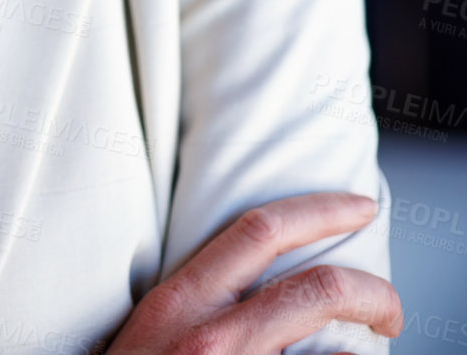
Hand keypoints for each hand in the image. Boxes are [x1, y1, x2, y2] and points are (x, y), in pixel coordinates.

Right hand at [109, 191, 400, 354]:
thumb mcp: (153, 325)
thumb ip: (197, 297)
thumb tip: (254, 280)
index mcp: (180, 299)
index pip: (260, 229)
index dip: (320, 209)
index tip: (360, 205)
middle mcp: (210, 334)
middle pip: (315, 287)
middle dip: (371, 288)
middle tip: (390, 304)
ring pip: (326, 336)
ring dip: (368, 330)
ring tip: (382, 337)